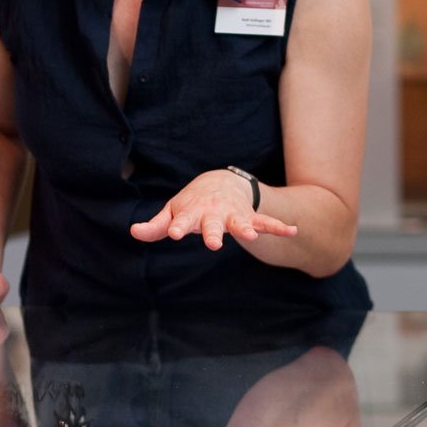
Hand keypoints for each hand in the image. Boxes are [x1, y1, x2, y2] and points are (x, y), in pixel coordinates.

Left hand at [130, 170, 298, 249]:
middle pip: (212, 224)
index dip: (177, 226)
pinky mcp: (249, 217)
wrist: (220, 182)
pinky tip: (293, 231)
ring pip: (240, 222)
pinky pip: (265, 222)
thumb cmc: (192, 204)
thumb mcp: (173, 212)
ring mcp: (232, 215)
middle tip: (213, 244)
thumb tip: (133, 232)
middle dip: (213, 233)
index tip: (175, 233)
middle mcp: (213, 214)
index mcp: (191, 213)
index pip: (182, 221)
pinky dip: (278, 226)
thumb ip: (156, 226)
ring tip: (251, 236)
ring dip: (246, 228)